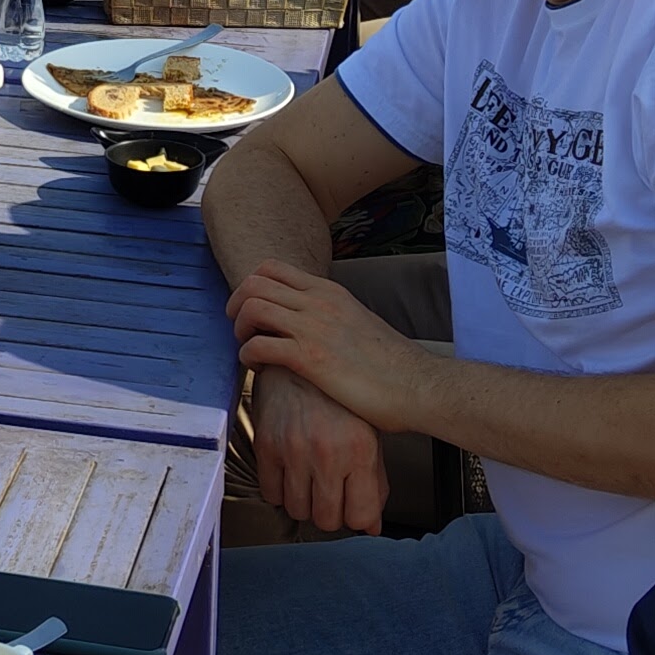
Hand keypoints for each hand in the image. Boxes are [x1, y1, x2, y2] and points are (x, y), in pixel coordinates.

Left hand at [230, 262, 438, 441]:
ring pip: (252, 309)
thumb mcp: (358, 322)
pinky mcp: (311, 359)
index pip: (272, 268)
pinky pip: (258, 347)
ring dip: (240, 330)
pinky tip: (261, 371)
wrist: (418, 386)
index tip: (252, 312)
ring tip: (250, 349)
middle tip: (241, 331)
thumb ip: (331, 316)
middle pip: (253, 283)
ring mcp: (314, 328)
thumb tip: (310, 324)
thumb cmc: (392, 365)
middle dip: (236, 306)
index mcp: (330, 291)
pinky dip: (248, 358)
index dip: (250, 287)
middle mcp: (319, 302)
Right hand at [244, 365, 388, 533]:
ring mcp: (295, 450)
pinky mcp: (267, 445)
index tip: (354, 510)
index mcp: (360, 450)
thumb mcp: (369, 435)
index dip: (358, 519)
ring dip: (305, 502)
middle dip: (331, 513)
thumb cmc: (340, 398)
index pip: (360, 516)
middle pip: (326, 519)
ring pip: (297, 509)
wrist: (302, 357)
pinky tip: (291, 473)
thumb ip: (374, 483)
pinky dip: (281, 490)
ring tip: (311, 481)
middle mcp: (327, 452)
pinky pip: (271, 492)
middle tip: (332, 495)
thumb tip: (371, 526)